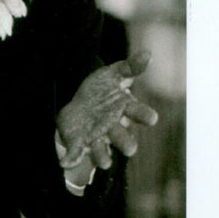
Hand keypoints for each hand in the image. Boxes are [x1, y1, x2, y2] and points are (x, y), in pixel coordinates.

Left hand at [57, 52, 157, 175]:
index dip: (144, 115)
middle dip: (125, 142)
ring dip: (102, 156)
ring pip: (101, 149)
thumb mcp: (112, 74)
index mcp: (123, 109)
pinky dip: (72, 158)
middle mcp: (112, 126)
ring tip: (105, 163)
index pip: (137, 112)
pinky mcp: (80, 142)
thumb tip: (148, 54)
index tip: (152, 119)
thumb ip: (129, 67)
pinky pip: (77, 152)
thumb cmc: (101, 89)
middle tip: (130, 149)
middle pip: (121, 136)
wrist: (78, 102)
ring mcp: (96, 136)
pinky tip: (66, 162)